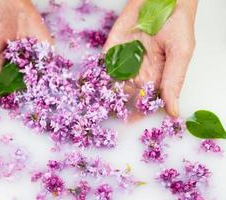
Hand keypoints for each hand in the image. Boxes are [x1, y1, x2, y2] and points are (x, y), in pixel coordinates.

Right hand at [0, 0, 51, 106]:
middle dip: (33, 101)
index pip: (7, 95)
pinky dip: (56, 76)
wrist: (4, 1)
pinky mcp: (44, 52)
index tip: (21, 116)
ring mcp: (32, 62)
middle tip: (40, 115)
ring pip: (41, 83)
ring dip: (47, 92)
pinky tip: (61, 87)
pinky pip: (52, 67)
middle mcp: (16, 70)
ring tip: (54, 106)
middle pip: (26, 91)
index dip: (13, 105)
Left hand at [104, 0, 197, 116]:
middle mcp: (139, 72)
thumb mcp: (181, 53)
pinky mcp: (112, 49)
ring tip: (96, 105)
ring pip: (112, 83)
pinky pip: (103, 65)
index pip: (144, 99)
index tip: (128, 121)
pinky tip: (92, 85)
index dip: (137, 111)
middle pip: (126, 94)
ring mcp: (124, 61)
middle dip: (116, 104)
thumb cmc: (177, 24)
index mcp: (156, 77)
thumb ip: (174, 81)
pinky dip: (97, 76)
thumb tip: (173, 112)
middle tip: (107, 115)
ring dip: (105, 94)